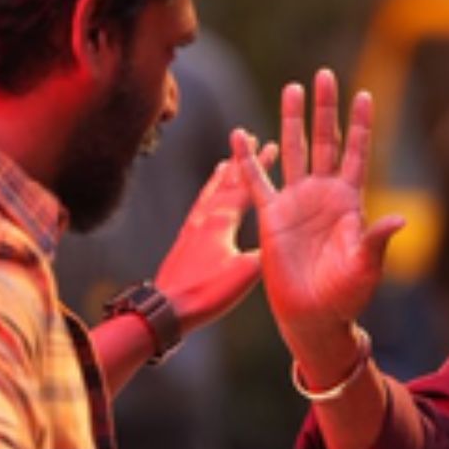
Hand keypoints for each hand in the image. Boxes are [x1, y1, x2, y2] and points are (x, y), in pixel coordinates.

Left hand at [154, 146, 274, 333]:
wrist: (166, 309)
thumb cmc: (207, 292)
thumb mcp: (245, 275)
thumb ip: (265, 254)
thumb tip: (282, 243)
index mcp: (222, 221)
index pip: (246, 186)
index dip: (260, 166)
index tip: (272, 145)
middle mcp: (205, 217)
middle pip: (227, 182)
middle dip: (242, 161)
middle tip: (250, 139)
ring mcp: (192, 228)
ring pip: (209, 192)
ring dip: (221, 176)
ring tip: (226, 162)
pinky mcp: (184, 241)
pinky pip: (198, 209)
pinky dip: (206, 196)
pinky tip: (207, 200)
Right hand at [231, 68, 403, 376]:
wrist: (314, 315)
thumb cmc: (346, 294)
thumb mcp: (366, 266)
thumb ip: (376, 240)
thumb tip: (399, 220)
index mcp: (350, 201)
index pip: (356, 153)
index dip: (361, 125)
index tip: (365, 93)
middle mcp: (323, 194)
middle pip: (325, 140)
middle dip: (325, 108)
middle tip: (324, 74)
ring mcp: (296, 202)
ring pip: (294, 150)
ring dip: (292, 120)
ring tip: (293, 87)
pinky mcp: (271, 216)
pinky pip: (257, 182)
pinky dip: (248, 160)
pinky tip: (240, 135)